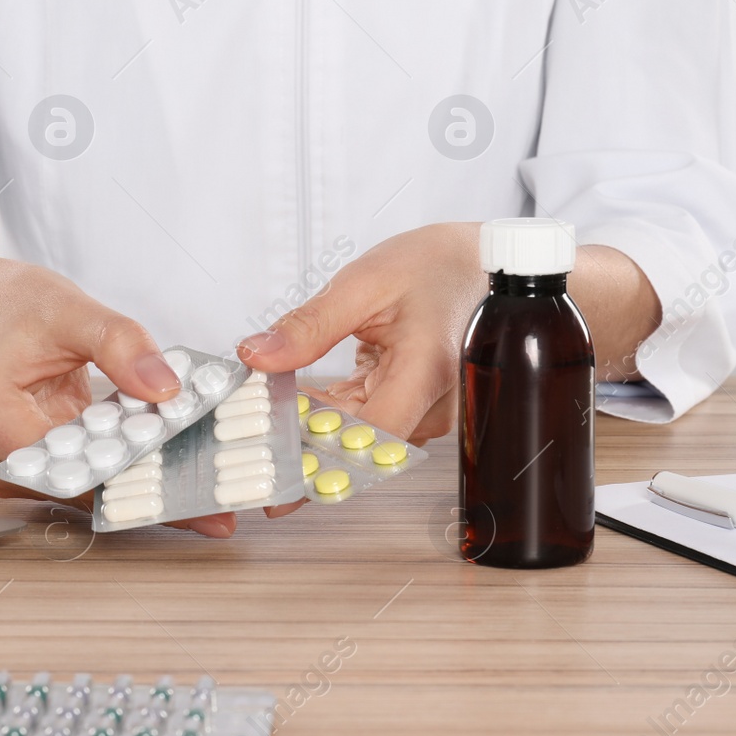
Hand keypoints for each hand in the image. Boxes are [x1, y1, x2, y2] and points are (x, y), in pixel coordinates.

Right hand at [0, 251, 238, 536]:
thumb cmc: (16, 308)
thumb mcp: (72, 310)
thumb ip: (120, 344)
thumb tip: (164, 389)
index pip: (60, 464)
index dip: (120, 472)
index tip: (177, 479)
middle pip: (71, 489)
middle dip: (139, 493)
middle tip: (207, 509)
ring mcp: (3, 468)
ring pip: (77, 493)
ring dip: (132, 489)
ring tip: (196, 490)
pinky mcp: (26, 471)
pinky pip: (77, 482)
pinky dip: (117, 476)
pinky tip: (165, 476)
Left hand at [236, 223, 660, 516]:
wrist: (486, 265)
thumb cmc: (437, 267)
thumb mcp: (364, 283)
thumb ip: (309, 325)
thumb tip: (258, 357)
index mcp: (427, 369)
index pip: (371, 437)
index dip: (320, 459)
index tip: (274, 470)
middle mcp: (435, 403)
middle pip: (360, 447)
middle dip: (303, 450)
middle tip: (249, 450)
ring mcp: (429, 412)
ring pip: (359, 440)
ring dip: (311, 433)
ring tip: (262, 421)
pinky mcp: (416, 410)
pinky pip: (366, 425)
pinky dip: (328, 418)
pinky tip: (294, 407)